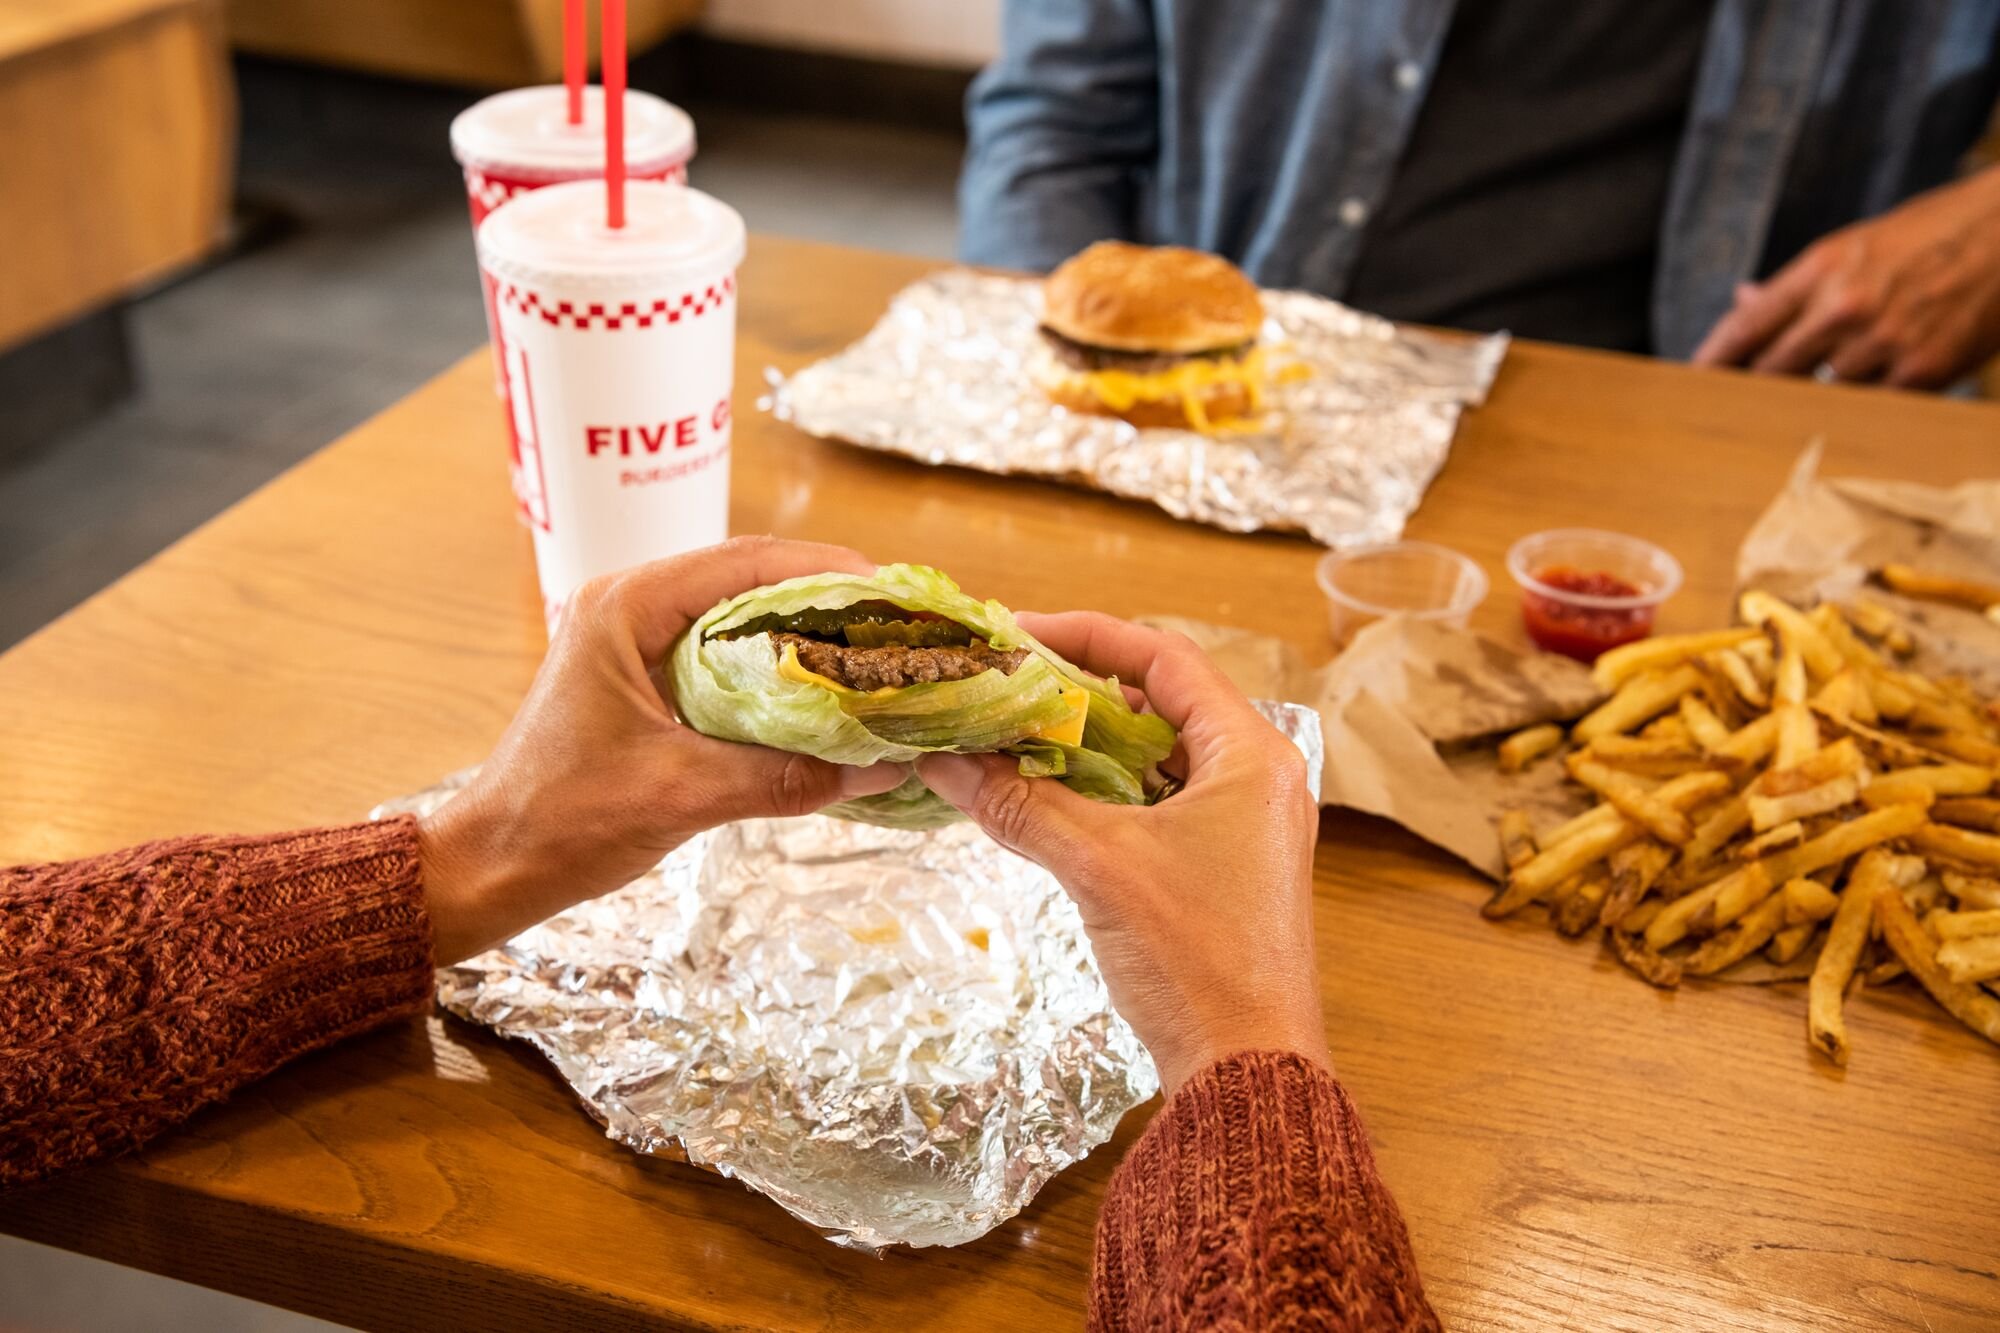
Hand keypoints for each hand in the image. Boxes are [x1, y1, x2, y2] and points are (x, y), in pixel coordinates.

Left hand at [416, 537, 906, 962]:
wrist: (491, 866)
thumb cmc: (560, 822)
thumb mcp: (679, 796)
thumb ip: (779, 776)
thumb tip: (873, 769)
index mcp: (624, 610)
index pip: (743, 564)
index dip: (822, 571)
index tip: (887, 591)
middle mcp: (627, 610)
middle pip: (746, 580)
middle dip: (824, 600)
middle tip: (894, 624)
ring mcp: (631, 645)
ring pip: (736, 619)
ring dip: (801, 635)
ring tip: (872, 654)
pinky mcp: (640, 682)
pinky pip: (721, 658)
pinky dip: (773, 671)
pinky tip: (820, 697)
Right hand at [914, 613, 1324, 1093]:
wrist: (1246, 1069)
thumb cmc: (1195, 958)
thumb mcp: (1099, 866)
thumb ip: (1021, 803)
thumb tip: (943, 759)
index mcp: (1251, 754)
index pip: (1164, 659)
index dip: (1087, 635)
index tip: (1017, 633)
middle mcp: (1258, 776)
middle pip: (1160, 702)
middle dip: (1078, 690)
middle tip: (1004, 684)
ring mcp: (1245, 824)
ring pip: (1155, 757)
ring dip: (1086, 745)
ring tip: (1012, 734)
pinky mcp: (1224, 866)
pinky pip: (1157, 803)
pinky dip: (1103, 793)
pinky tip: (1044, 797)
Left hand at [1692, 168, 1999, 388]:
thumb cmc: (1931, 235)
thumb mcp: (1857, 246)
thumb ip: (1799, 283)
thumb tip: (1742, 299)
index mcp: (1823, 268)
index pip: (1746, 326)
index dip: (1712, 362)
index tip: (1691, 385)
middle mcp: (1846, 305)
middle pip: (1772, 372)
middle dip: (1753, 393)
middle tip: (1736, 412)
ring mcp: (1884, 341)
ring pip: (1820, 396)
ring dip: (1811, 404)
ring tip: (1806, 408)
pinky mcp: (1923, 371)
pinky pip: (1871, 408)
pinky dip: (1862, 409)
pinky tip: (1862, 403)